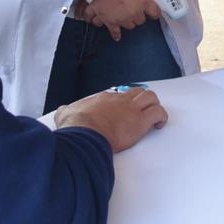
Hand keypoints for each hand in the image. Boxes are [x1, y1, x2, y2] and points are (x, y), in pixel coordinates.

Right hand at [51, 87, 167, 152]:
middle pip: (137, 91)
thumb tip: (61, 111)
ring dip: (154, 105)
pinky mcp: (140, 121)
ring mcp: (131, 109)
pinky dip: (161, 117)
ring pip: (151, 97)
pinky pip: (158, 113)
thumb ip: (64, 111)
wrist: (86, 132)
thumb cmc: (77, 125)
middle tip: (142, 109)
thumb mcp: (65, 114)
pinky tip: (159, 124)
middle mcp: (120, 100)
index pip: (117, 95)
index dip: (122, 102)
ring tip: (153, 114)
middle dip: (141, 99)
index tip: (121, 110)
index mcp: (104, 99)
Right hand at [86, 0, 160, 36]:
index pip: (155, 12)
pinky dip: (115, 33)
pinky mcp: (109, 22)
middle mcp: (134, 13)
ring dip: (127, 21)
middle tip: (134, 9)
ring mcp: (122, 19)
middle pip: (141, 21)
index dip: (154, 12)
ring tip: (124, 16)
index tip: (153, 12)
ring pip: (129, 26)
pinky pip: (114, 32)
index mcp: (143, 2)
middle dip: (138, 15)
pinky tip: (117, 36)